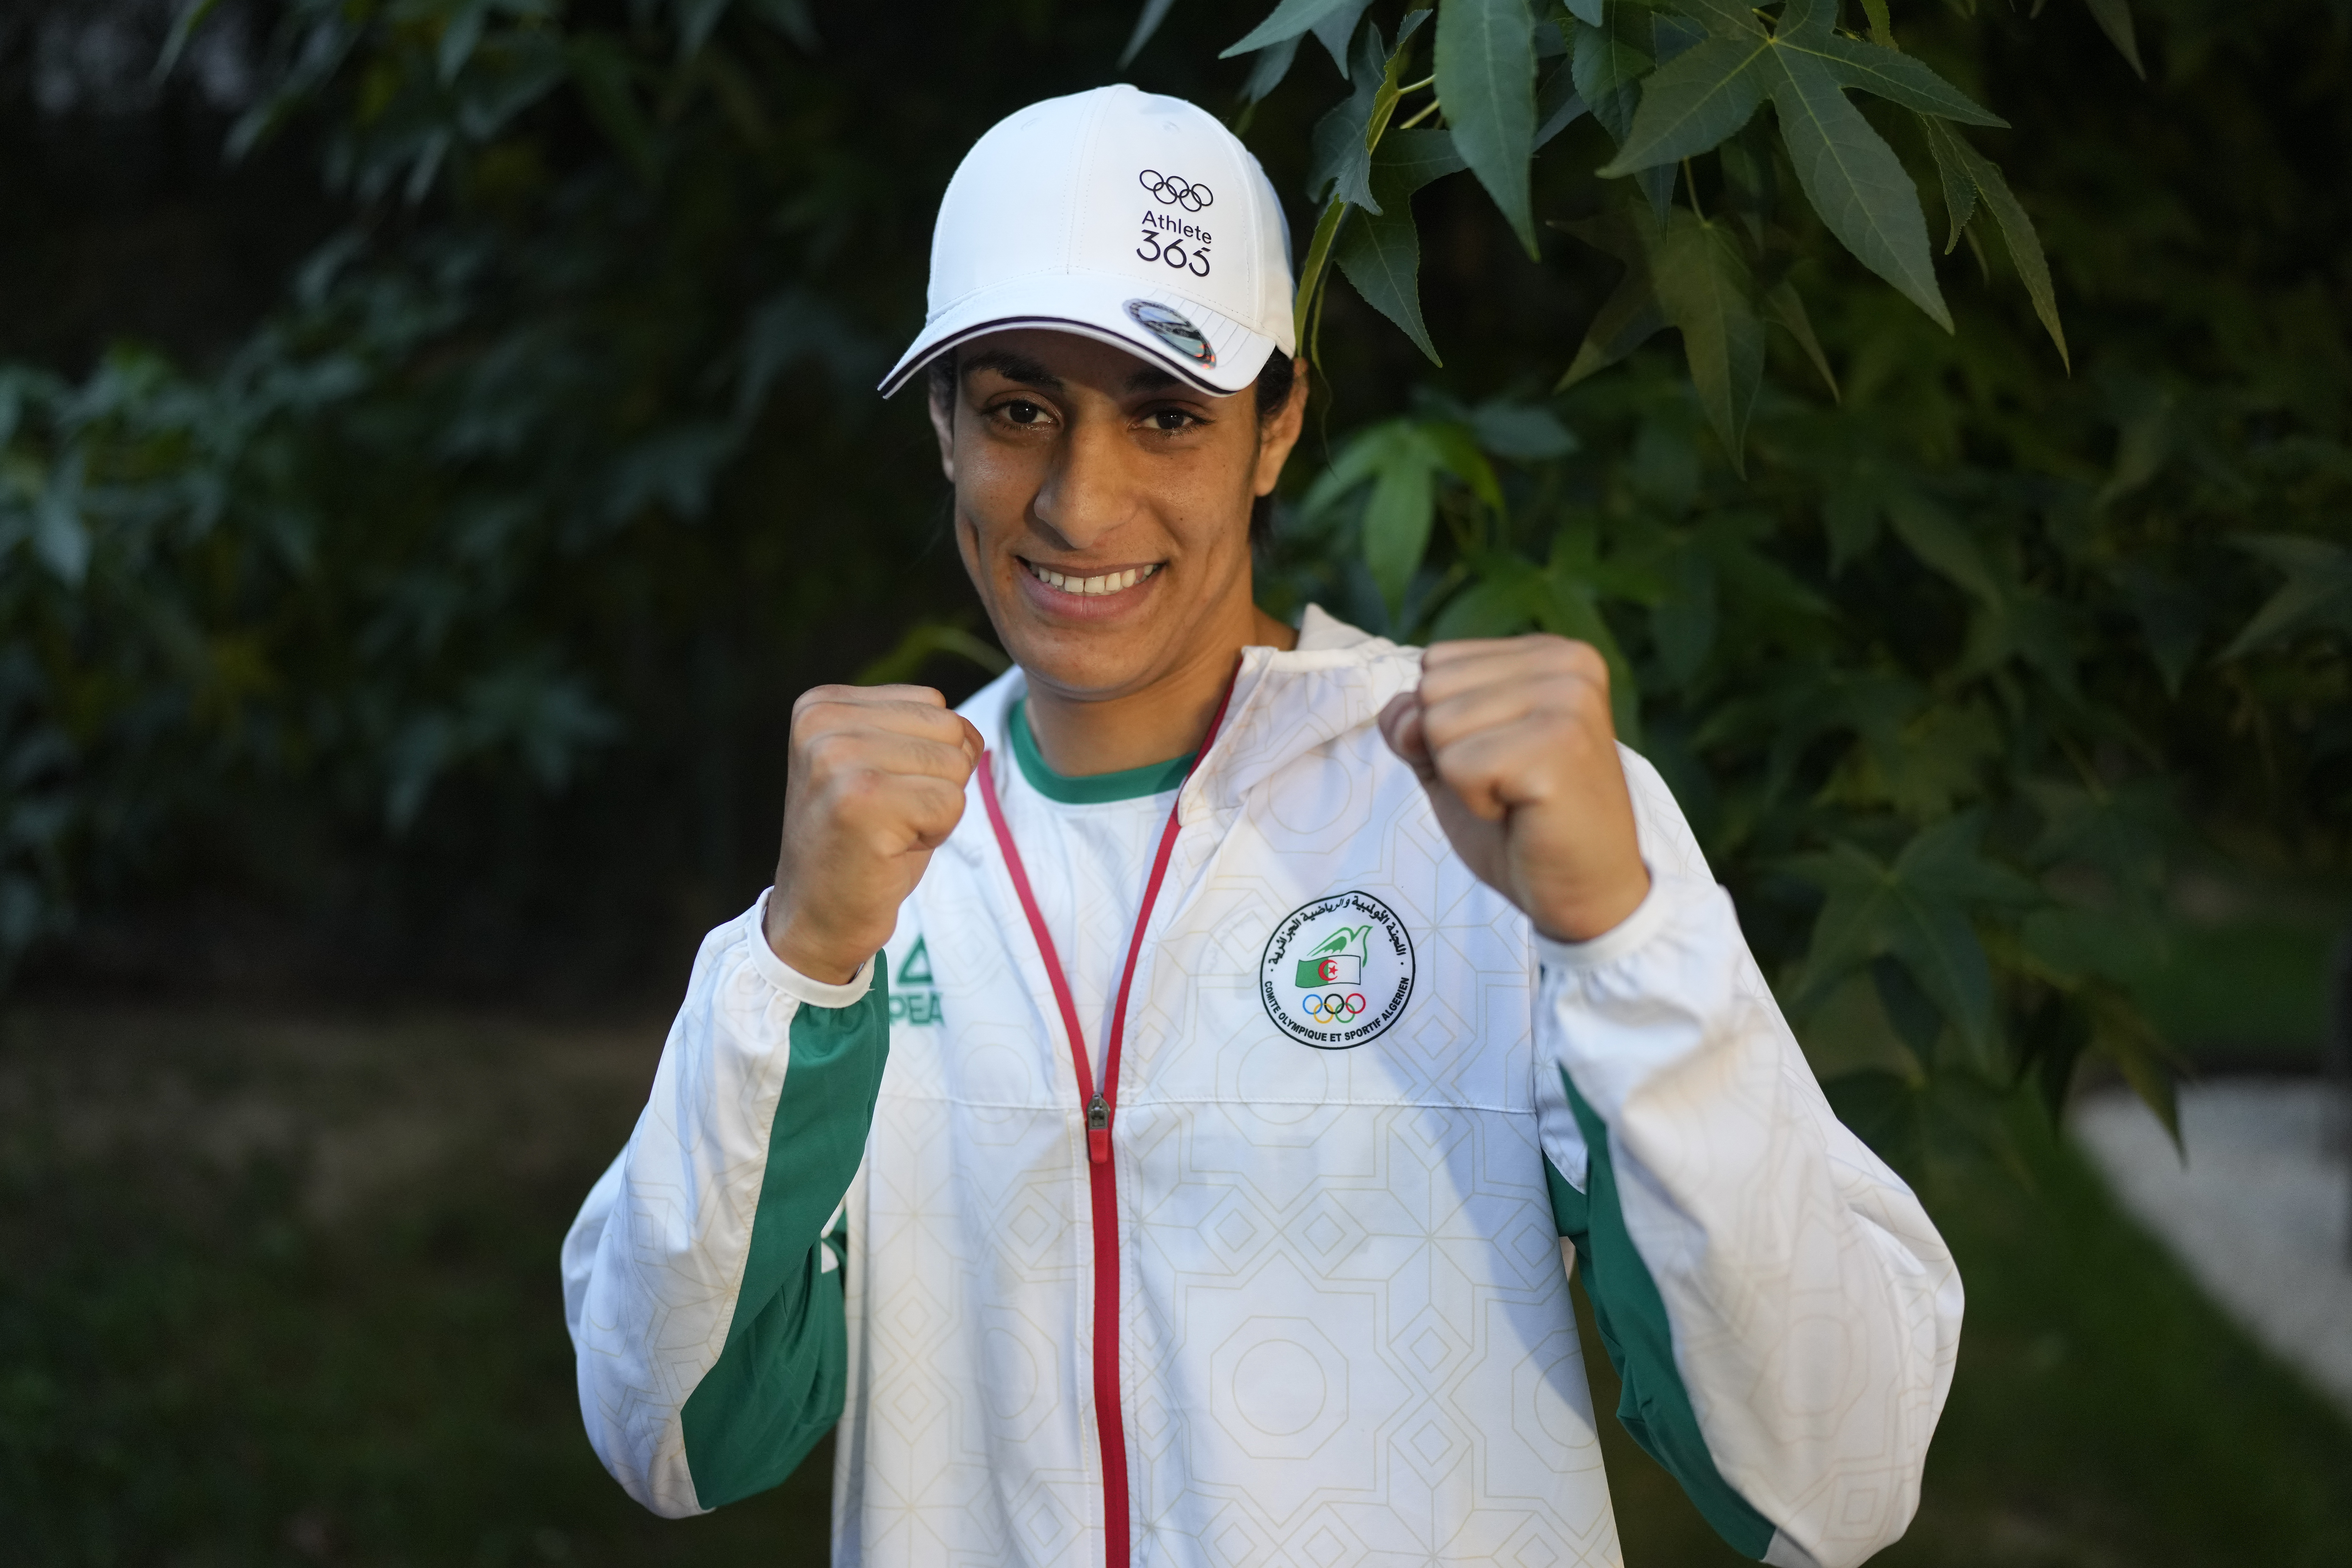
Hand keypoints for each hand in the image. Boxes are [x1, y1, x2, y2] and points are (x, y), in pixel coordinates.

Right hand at [765, 684, 983, 984]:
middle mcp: (822, 723)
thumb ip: (918, 732)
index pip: (933, 703)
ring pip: (955, 764)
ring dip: (937, 809)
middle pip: (949, 729)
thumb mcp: (880, 767)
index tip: (880, 794)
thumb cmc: (861, 843)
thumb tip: (972, 734)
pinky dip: (936, 834)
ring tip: (888, 832)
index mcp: (822, 705)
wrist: (816, 918)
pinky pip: (951, 803)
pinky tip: (890, 850)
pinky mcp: (861, 802)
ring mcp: (837, 759)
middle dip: (936, 781)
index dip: (927, 759)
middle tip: (888, 818)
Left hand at [1377, 636, 1649, 943]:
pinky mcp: (1559, 749)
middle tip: (1508, 782)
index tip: (1502, 758)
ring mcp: (1568, 703)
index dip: (1445, 726)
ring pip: (1438, 725)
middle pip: (1432, 689)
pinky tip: (1522, 811)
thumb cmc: (1522, 823)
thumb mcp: (1454, 755)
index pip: (1436, 663)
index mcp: (1550, 653)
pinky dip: (1476, 803)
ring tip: (1515, 795)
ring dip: (1462, 778)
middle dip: (1450, 749)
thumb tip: (1402, 717)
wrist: (1585, 891)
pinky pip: (1457, 767)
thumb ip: (1417, 719)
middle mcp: (1567, 664)